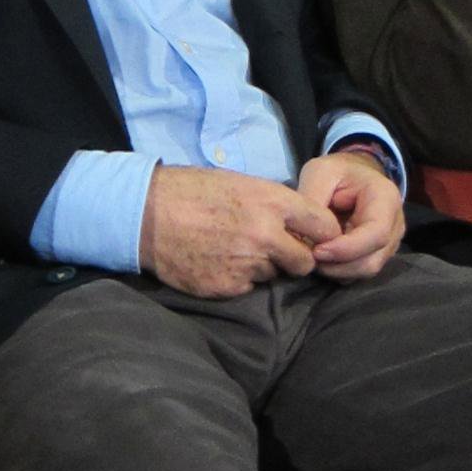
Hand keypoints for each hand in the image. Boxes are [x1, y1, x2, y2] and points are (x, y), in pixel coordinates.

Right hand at [138, 165, 341, 297]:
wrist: (148, 214)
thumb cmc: (194, 191)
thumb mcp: (241, 183)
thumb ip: (273, 204)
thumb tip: (298, 222)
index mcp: (272, 202)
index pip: (323, 226)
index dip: (322, 234)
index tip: (316, 237)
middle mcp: (265, 235)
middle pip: (304, 262)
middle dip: (296, 259)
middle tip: (277, 251)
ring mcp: (246, 264)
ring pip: (272, 274)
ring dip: (262, 266)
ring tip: (235, 249)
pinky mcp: (227, 287)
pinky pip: (247, 287)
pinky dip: (238, 278)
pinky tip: (218, 261)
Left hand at [297, 152, 404, 282]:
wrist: (353, 176)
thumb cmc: (338, 172)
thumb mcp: (320, 172)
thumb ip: (313, 199)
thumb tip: (305, 235)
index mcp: (386, 199)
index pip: (376, 234)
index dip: (346, 249)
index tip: (316, 251)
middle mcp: (395, 225)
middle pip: (372, 260)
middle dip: (338, 265)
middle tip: (309, 258)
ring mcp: (389, 243)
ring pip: (366, 270)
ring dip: (337, 271)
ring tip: (313, 257)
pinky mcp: (378, 254)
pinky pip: (361, 272)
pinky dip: (340, 271)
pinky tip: (323, 259)